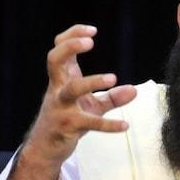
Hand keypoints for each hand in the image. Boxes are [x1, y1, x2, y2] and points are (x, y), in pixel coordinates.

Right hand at [25, 24, 136, 164]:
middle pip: (54, 60)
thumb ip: (112, 97)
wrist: (45, 149)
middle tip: (90, 42)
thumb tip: (134, 90)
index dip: (72, 35)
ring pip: (71, 89)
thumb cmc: (68, 120)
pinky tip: (125, 125)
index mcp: (62, 79)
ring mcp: (61, 107)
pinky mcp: (67, 126)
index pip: (59, 48)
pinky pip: (89, 124)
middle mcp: (58, 89)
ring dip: (91, 81)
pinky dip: (108, 125)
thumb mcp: (91, 106)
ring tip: (113, 78)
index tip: (93, 31)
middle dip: (70, 47)